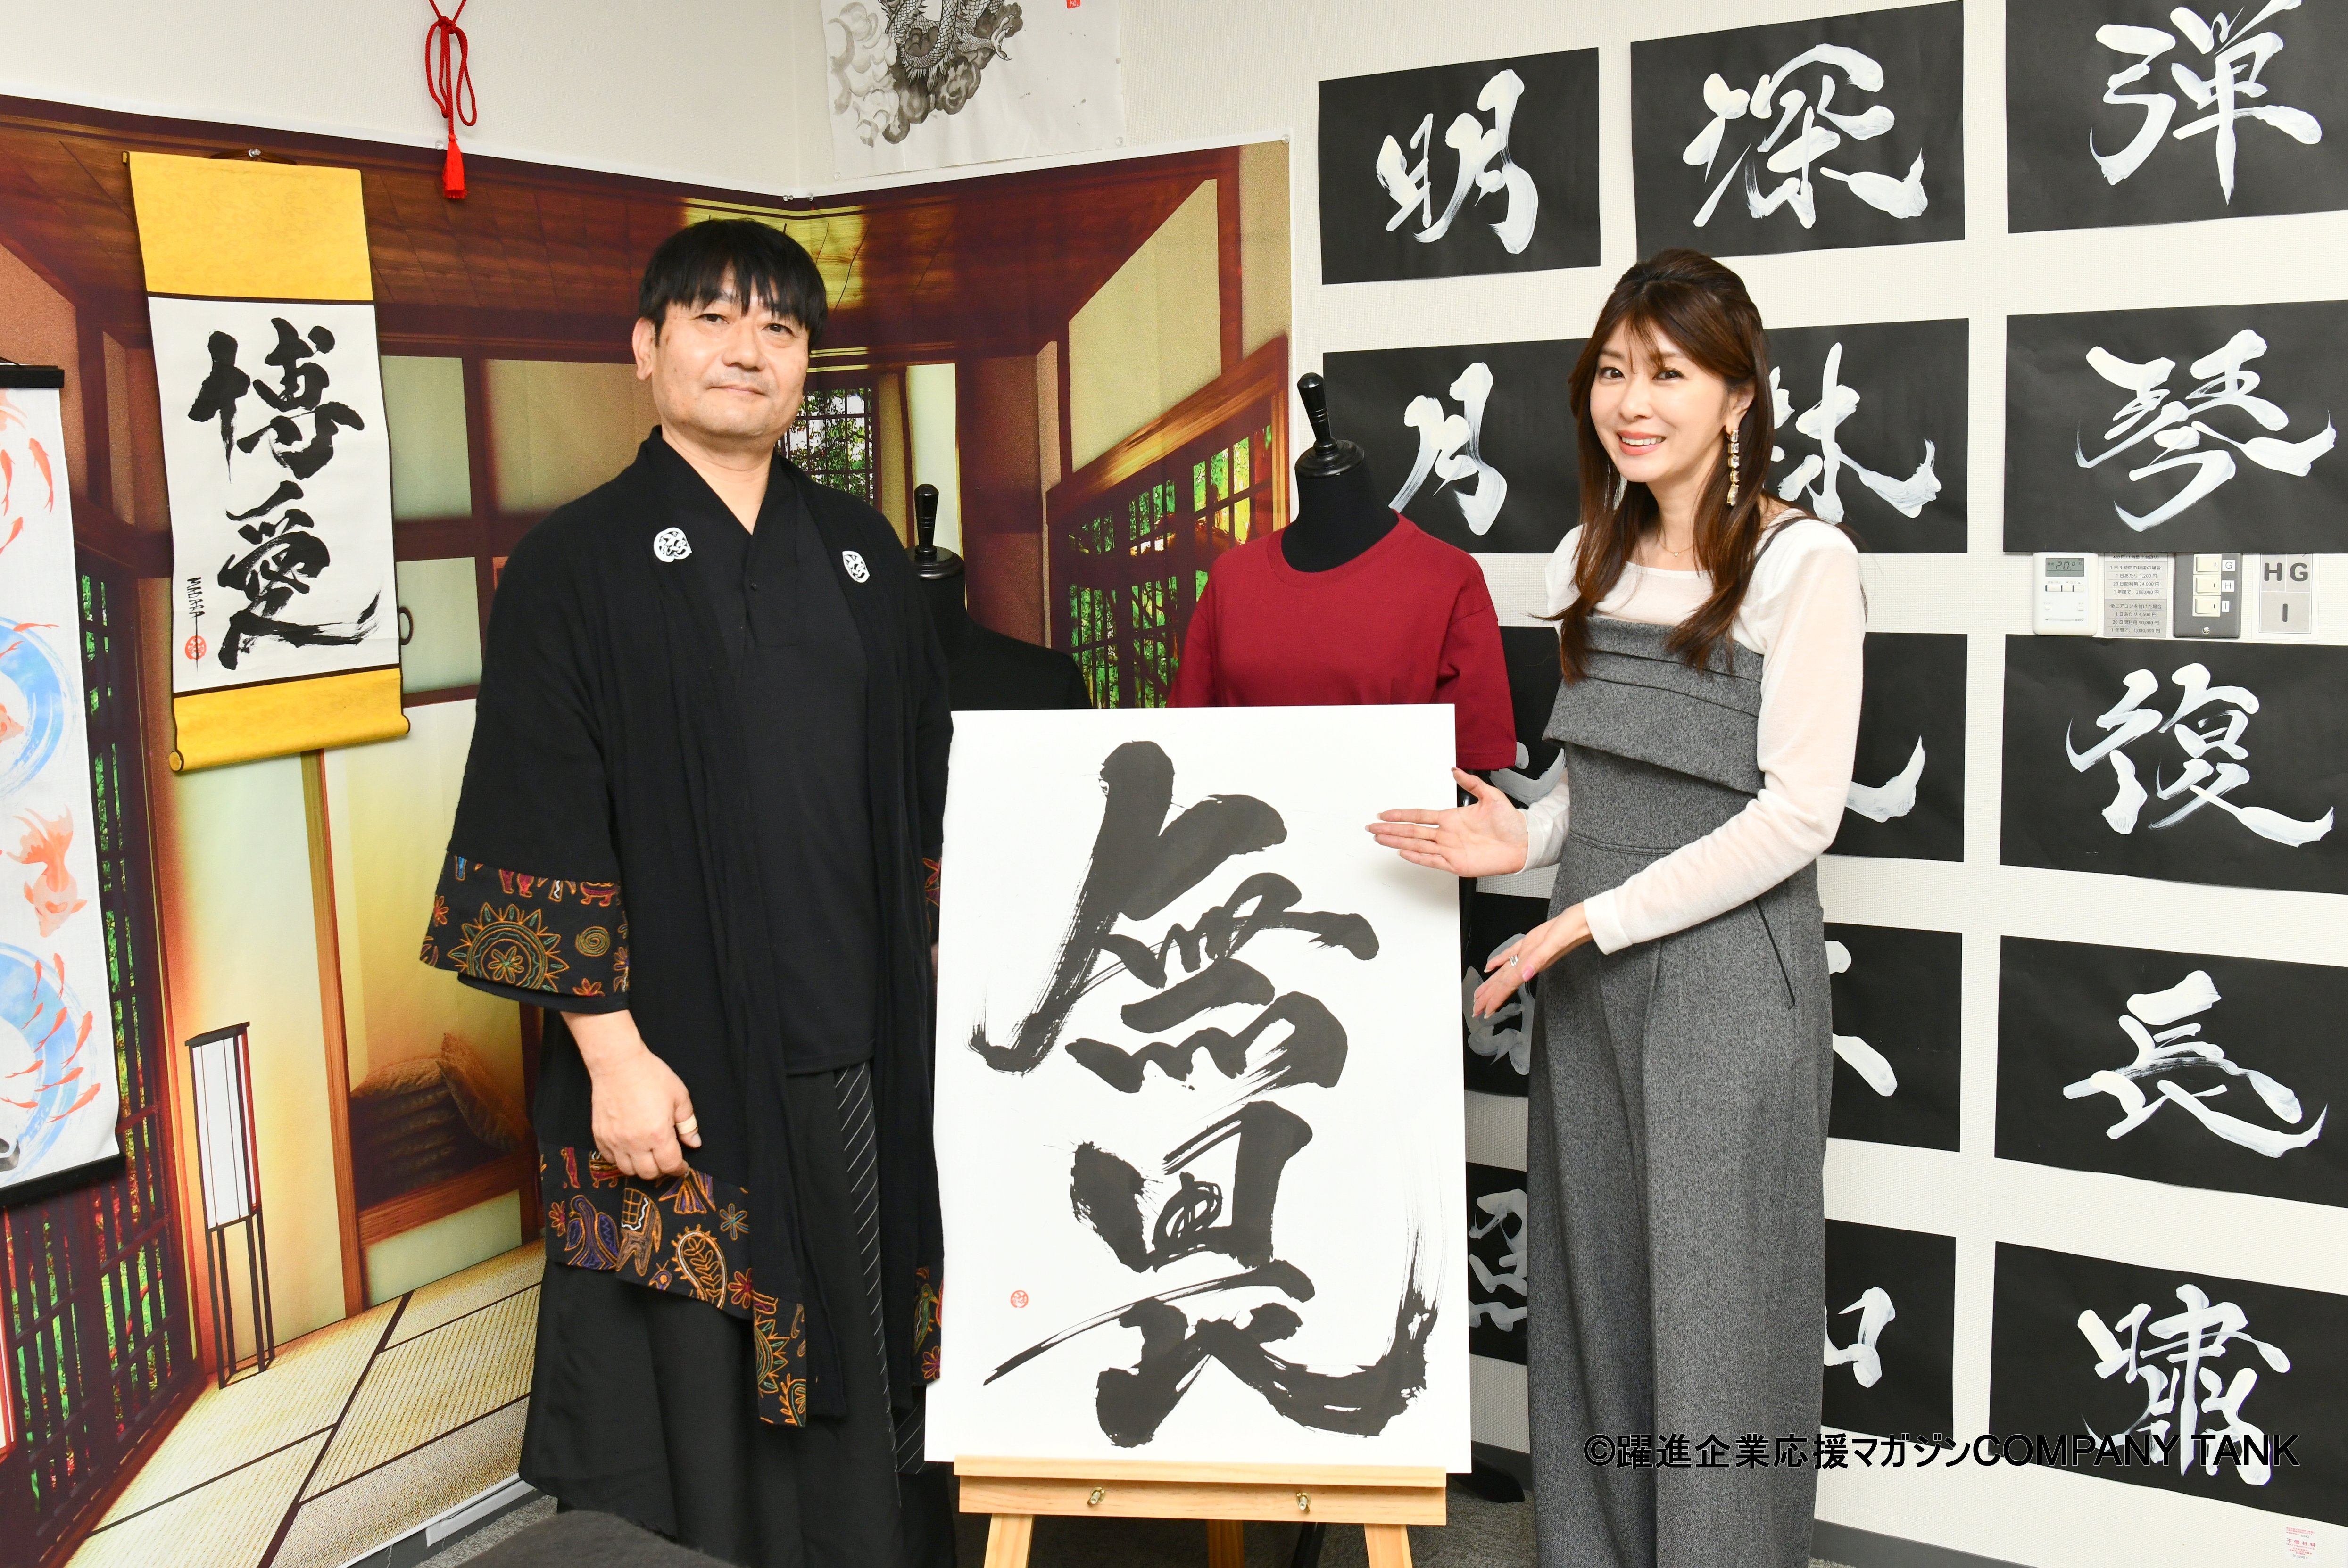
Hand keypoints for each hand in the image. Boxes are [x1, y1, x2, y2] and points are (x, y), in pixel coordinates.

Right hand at [568, 1009, 700, 1178]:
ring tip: (647, 1156)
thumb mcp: (679, 1096)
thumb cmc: (651, 1076)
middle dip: (661, 1170)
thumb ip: (688, 1124)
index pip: (670, 1165)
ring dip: (640, 1167)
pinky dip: (620, 1159)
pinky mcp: (600, 1136)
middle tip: (665, 1160)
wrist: (618, 1064)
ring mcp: (615, 1141)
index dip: (678, 1168)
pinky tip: (629, 1148)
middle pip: (649, 1173)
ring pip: (627, 1170)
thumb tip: (693, 1143)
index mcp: (658, 1134)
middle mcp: (635, 1143)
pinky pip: (609, 1159)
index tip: (682, 1165)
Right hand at [1367, 769, 1528, 877]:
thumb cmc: (1509, 822)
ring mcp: (1450, 850)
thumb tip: (1456, 770)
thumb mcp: (1491, 796)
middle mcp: (1447, 835)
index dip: (1401, 814)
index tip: (1384, 814)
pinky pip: (1433, 861)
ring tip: (1380, 839)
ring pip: (1417, 845)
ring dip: (1397, 842)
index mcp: (1451, 818)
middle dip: (1391, 829)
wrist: (1523, 842)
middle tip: (1371, 827)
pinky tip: (1403, 852)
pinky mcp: (1457, 864)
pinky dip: (1417, 857)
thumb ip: (1471, 783)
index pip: (1419, 816)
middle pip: (1412, 831)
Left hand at [1471, 904, 1591, 1017]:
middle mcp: (1528, 962)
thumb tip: (1526, 975)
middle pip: (1503, 983)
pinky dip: (1499, 961)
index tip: (1485, 1011)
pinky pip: (1511, 954)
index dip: (1495, 999)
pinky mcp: (1530, 943)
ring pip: (1505, 971)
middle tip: (1476, 1010)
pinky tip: (1491, 966)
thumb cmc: (1572, 930)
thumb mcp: (1554, 943)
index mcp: (1531, 963)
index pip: (1508, 985)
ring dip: (1492, 984)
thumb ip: (1539, 959)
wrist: (1584, 920)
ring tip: (1480, 994)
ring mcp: (1528, 953)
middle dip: (1489, 997)